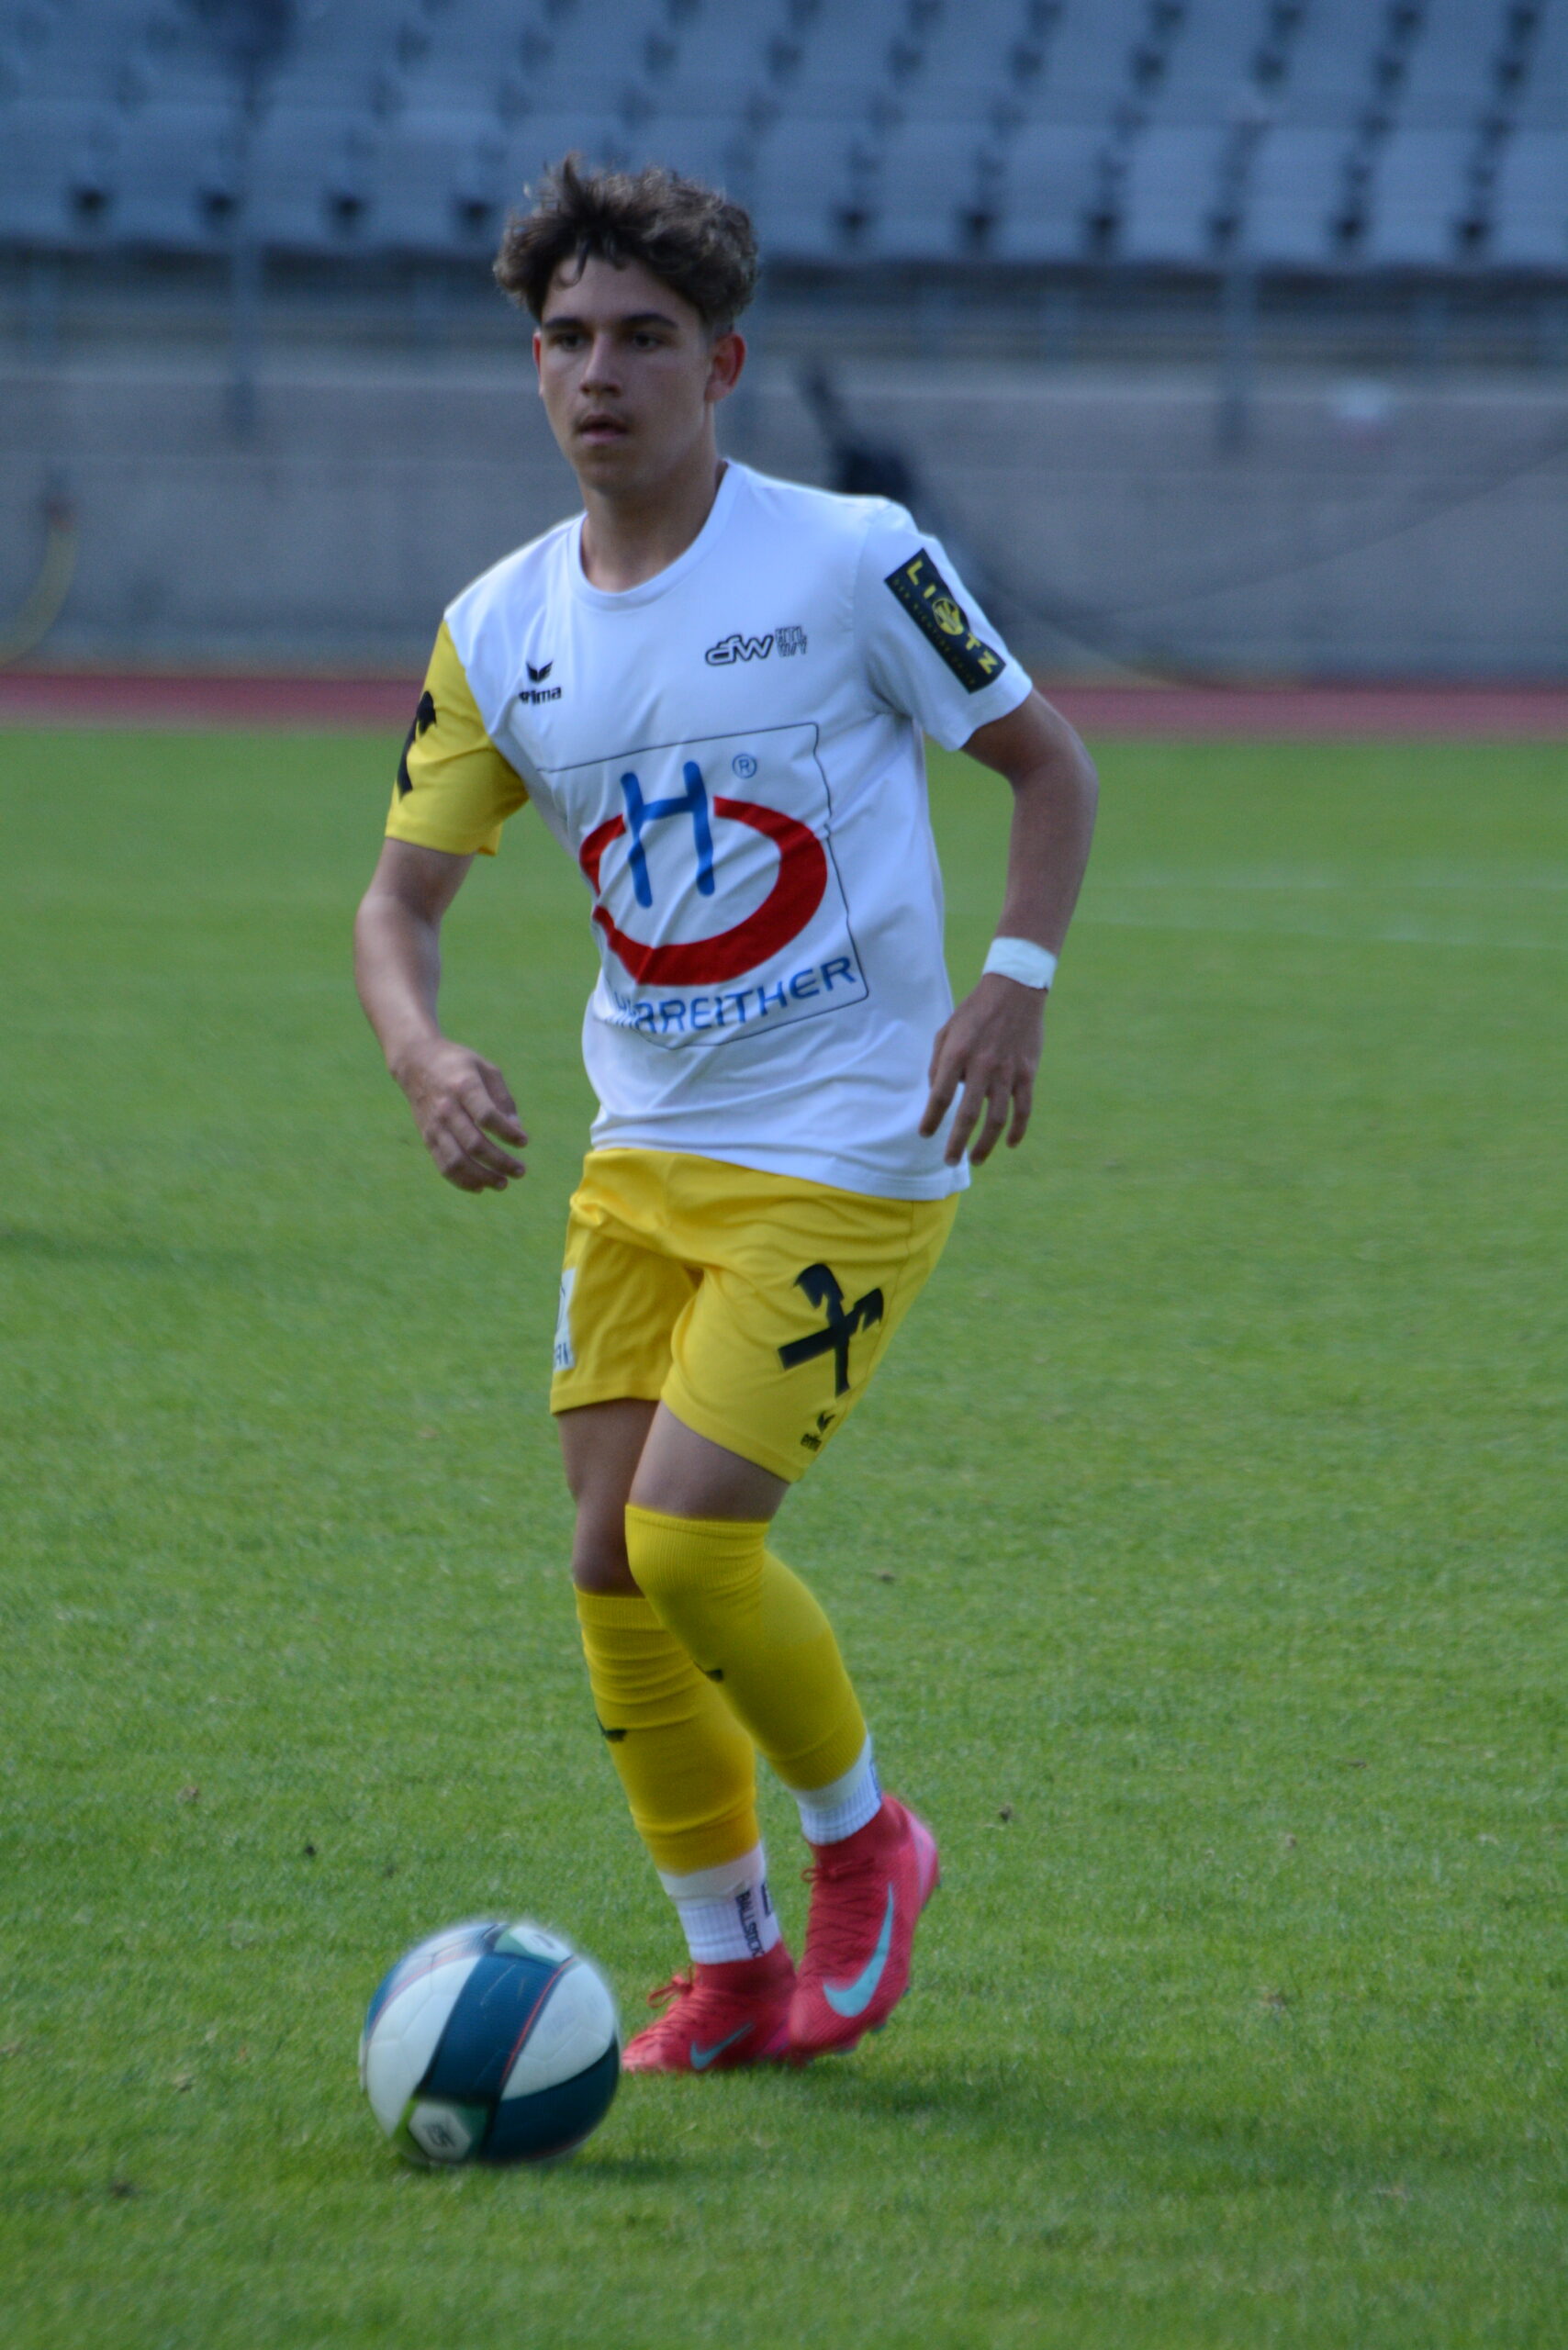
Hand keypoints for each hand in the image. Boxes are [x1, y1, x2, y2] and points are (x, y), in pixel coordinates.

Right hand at [393, 1038, 527, 1191]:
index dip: (507, 1133)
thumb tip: (517, 1129)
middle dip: (501, 1162)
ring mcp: (434, 1125)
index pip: (487, 1117)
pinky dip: (462, 1181)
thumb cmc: (459, 1065)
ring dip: (483, 1177)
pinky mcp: (427, 1137)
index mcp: (464, 1087)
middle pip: (474, 1144)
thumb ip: (503, 1099)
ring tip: (502, 1183)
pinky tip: (480, 1186)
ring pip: (457, 1161)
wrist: (416, 1062)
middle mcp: (446, 1108)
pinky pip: (443, 1166)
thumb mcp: (486, 1069)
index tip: (524, 1142)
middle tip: (520, 1171)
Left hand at [920, 973, 1044, 1166]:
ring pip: (997, 1119)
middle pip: (967, 1115)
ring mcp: (1007, 1071)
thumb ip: (938, 1063)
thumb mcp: (946, 1031)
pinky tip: (1011, 1144)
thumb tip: (936, 1093)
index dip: (931, 1119)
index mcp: (957, 1054)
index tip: (925, 1134)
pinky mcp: (1027, 1073)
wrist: (1015, 990)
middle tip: (949, 1161)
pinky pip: (1023, 1108)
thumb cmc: (974, 1012)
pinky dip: (1018, 1129)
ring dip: (986, 1144)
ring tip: (976, 1160)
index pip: (940, 1096)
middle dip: (957, 1143)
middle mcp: (982, 1066)